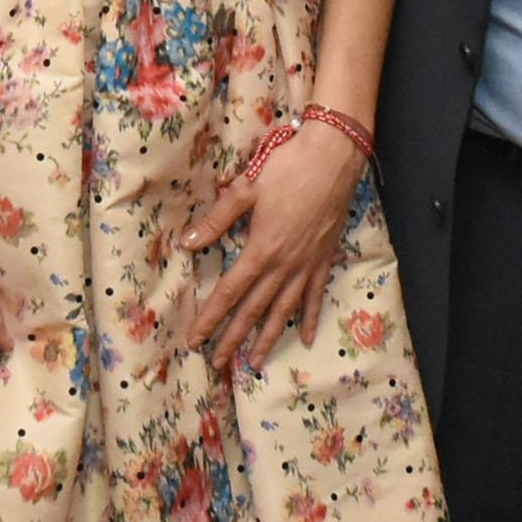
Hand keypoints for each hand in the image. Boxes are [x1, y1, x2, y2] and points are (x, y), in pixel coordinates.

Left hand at [181, 121, 360, 364]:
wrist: (334, 156)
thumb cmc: (287, 167)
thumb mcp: (245, 188)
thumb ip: (217, 220)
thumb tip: (187, 244)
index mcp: (261, 249)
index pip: (229, 292)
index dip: (211, 318)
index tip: (195, 341)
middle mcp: (284, 265)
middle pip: (254, 309)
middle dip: (233, 338)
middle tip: (217, 364)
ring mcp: (307, 265)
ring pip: (284, 311)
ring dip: (268, 338)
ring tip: (254, 362)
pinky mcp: (325, 259)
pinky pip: (315, 296)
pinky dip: (310, 318)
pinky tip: (308, 338)